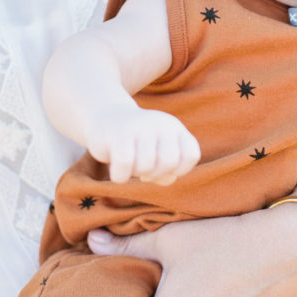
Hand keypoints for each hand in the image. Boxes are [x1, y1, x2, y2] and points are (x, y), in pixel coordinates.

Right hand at [85, 104, 199, 184]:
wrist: (105, 117)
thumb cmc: (136, 144)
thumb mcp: (157, 154)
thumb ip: (168, 171)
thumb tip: (168, 179)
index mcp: (175, 129)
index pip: (191, 155)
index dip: (179, 170)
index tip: (164, 169)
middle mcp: (162, 124)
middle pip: (169, 162)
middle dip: (155, 174)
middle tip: (144, 170)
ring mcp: (141, 126)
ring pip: (146, 166)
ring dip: (135, 174)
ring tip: (130, 164)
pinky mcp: (119, 133)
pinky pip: (124, 164)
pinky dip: (120, 176)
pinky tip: (117, 169)